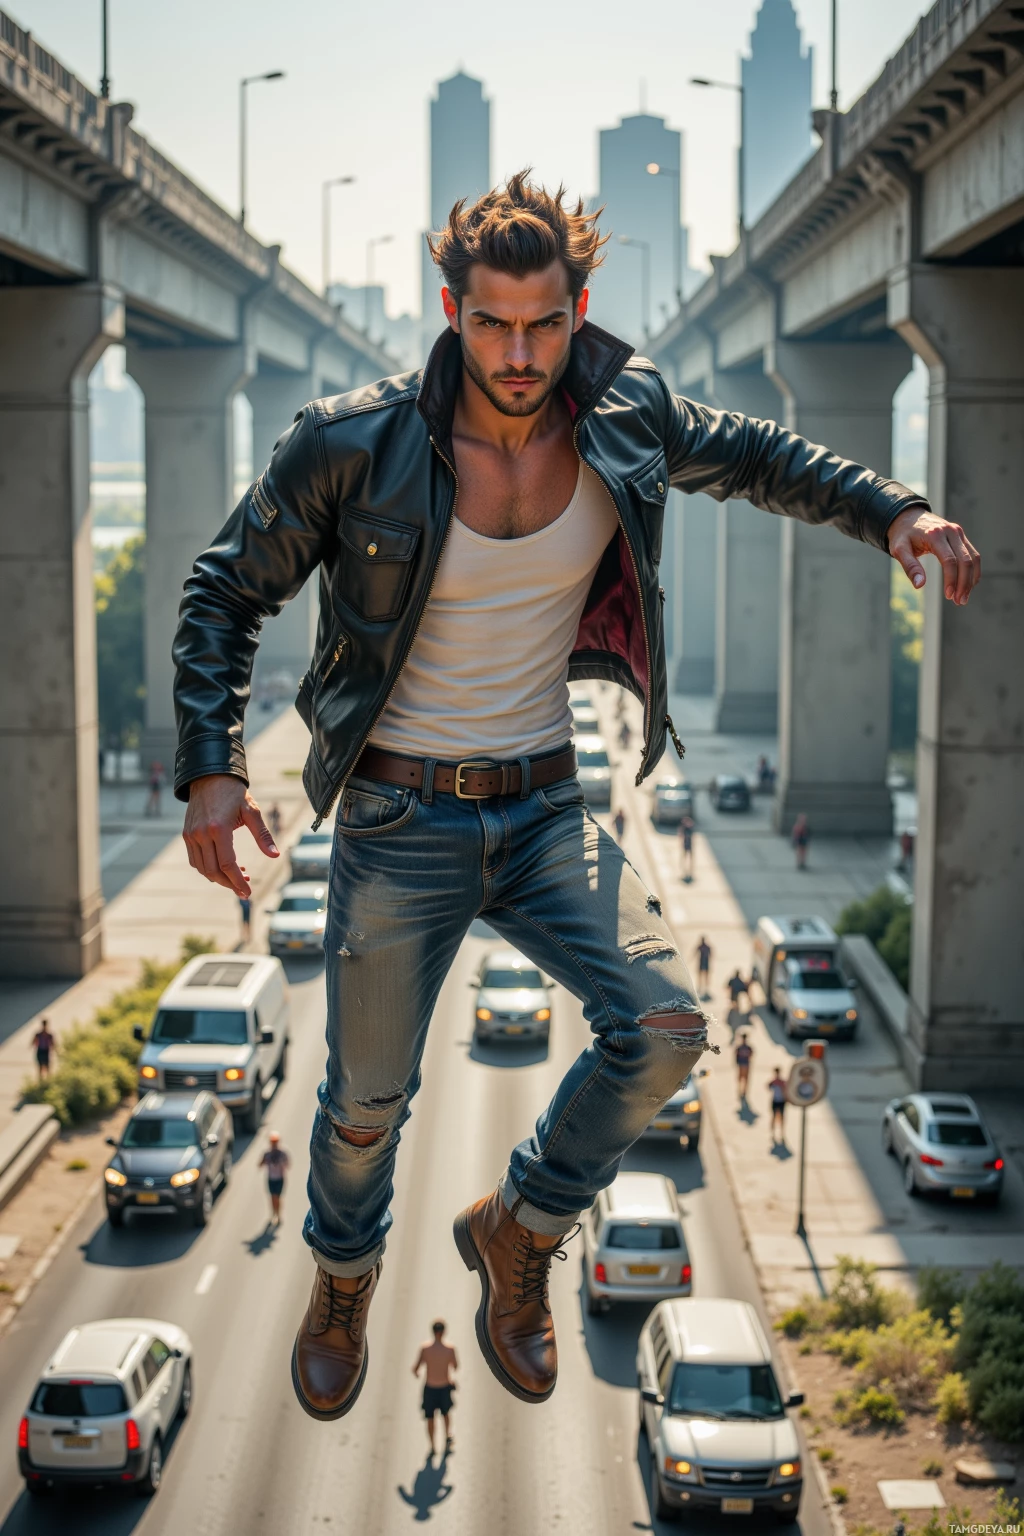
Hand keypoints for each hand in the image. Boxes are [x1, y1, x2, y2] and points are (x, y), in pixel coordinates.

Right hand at [182, 774, 278, 895]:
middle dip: (230, 884)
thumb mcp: (252, 811)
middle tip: (244, 889)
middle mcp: (201, 833)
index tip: (248, 892)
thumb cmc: (234, 793)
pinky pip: (195, 860)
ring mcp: (191, 835)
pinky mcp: (186, 834)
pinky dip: (207, 869)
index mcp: (219, 828)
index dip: (238, 882)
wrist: (209, 777)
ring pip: (202, 868)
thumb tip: (275, 855)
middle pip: (214, 871)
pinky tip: (222, 868)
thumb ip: (263, 835)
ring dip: (219, 879)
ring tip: (237, 877)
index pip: (228, 864)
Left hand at [887, 504, 979, 604]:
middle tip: (959, 602)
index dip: (952, 579)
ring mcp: (958, 532)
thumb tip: (919, 585)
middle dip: (964, 583)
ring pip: (973, 558)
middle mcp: (951, 531)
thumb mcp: (899, 550)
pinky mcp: (961, 536)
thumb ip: (910, 567)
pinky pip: (973, 554)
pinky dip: (973, 571)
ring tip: (963, 598)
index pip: (949, 560)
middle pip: (965, 560)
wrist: (909, 517)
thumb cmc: (903, 535)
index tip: (949, 596)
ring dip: (971, 579)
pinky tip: (968, 585)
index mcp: (935, 535)